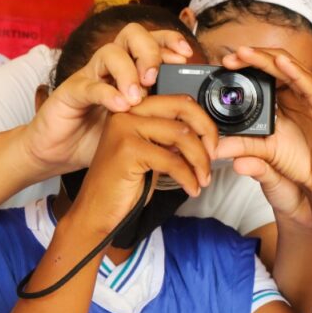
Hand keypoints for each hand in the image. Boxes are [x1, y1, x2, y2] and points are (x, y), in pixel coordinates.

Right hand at [23, 24, 194, 171]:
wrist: (59, 153)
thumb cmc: (100, 138)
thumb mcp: (141, 128)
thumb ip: (169, 123)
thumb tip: (206, 127)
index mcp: (129, 70)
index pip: (151, 41)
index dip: (169, 40)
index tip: (186, 55)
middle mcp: (109, 67)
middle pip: (131, 35)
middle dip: (149, 50)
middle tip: (157, 77)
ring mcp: (89, 77)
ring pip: (109, 53)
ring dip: (128, 71)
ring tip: (139, 96)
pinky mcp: (69, 93)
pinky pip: (89, 84)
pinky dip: (107, 93)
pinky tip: (121, 106)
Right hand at [67, 95, 217, 236]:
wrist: (97, 211)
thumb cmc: (125, 184)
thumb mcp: (153, 153)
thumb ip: (172, 137)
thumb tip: (206, 134)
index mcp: (134, 109)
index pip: (179, 101)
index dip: (203, 121)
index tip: (212, 144)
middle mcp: (127, 112)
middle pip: (183, 108)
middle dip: (207, 132)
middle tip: (214, 154)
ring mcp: (125, 129)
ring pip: (182, 135)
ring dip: (200, 160)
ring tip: (203, 179)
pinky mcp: (127, 150)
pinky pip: (173, 161)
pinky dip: (189, 177)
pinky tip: (191, 188)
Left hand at [214, 47, 311, 222]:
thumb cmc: (299, 163)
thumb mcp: (263, 153)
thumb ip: (242, 147)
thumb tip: (213, 148)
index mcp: (286, 97)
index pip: (267, 70)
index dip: (248, 64)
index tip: (226, 63)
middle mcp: (300, 93)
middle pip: (279, 63)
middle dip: (256, 56)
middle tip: (235, 54)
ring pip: (295, 69)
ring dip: (272, 58)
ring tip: (249, 53)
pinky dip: (298, 74)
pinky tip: (282, 65)